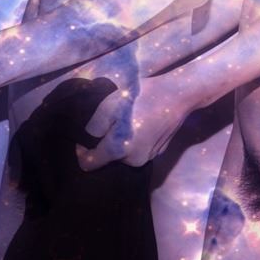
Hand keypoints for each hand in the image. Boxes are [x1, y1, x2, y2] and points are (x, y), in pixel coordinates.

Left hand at [77, 70, 193, 169]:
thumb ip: (95, 126)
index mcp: (118, 149)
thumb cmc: (142, 97)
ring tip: (128, 123)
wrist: (177, 96)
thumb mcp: (110, 104)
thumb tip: (89, 139)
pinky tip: (142, 125)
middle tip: (113, 123)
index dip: (82, 151)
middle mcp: (133, 160)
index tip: (86, 137)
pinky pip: (138, 152)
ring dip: (122, 144)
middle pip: (109, 159)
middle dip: (106, 145)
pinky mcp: (158, 154)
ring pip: (124, 156)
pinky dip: (136, 143)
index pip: (88, 164)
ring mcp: (148, 159)